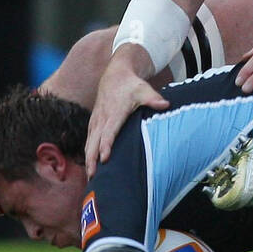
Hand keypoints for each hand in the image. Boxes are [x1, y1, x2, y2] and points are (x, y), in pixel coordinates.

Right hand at [85, 53, 169, 177]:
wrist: (115, 75)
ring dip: (88, 158)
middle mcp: (102, 118)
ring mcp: (96, 120)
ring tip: (89, 176)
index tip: (104, 158)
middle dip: (92, 158)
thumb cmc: (131, 85)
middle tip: (93, 175)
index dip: (106, 145)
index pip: (109, 132)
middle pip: (94, 141)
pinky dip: (87, 151)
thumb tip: (165, 104)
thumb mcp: (144, 90)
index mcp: (114, 113)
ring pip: (89, 142)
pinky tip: (89, 164)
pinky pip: (88, 139)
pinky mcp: (94, 122)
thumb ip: (153, 99)